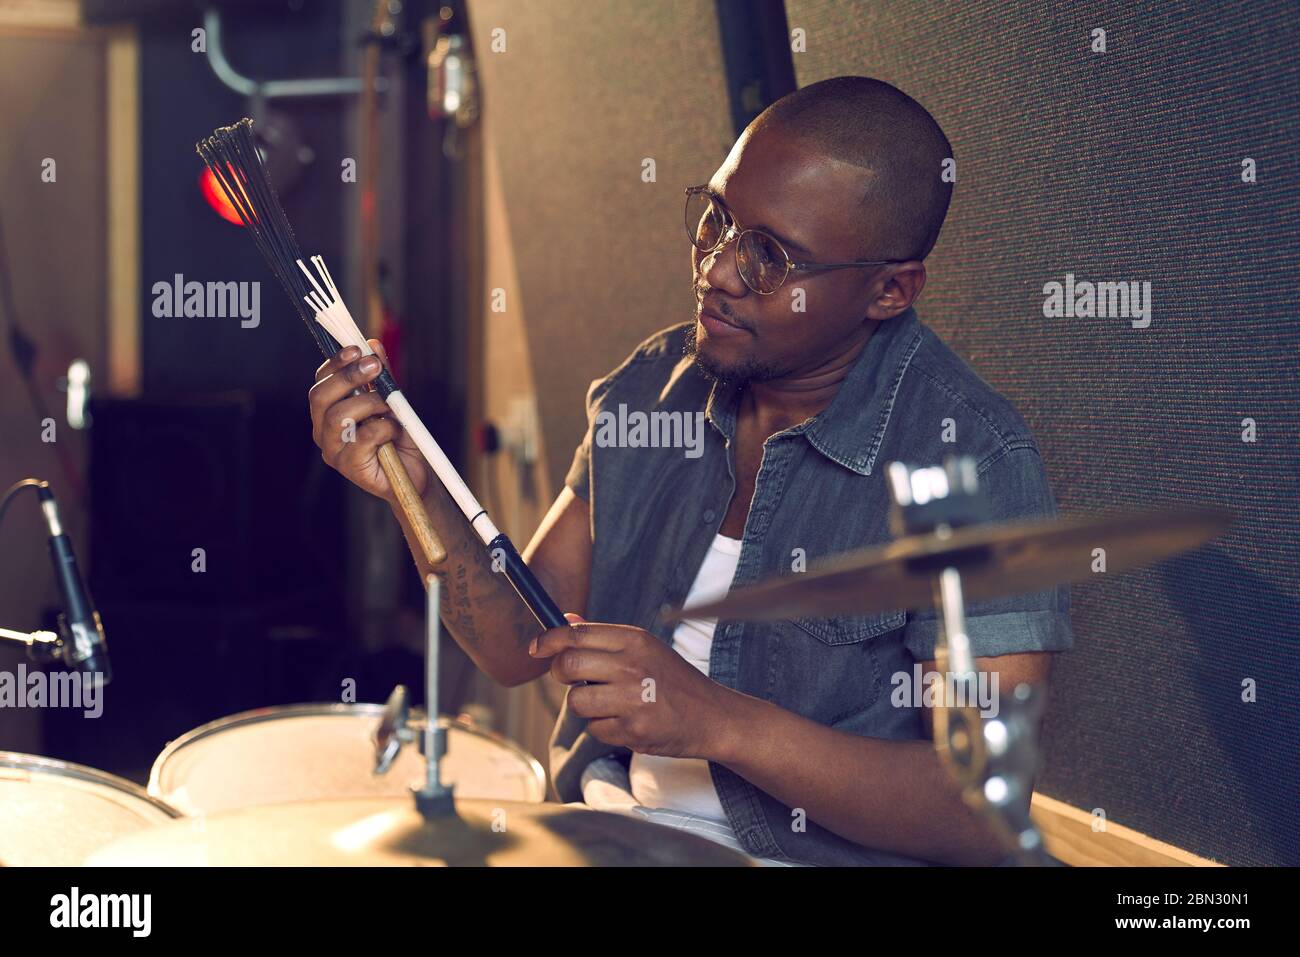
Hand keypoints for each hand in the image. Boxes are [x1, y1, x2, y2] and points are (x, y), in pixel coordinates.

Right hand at [308, 341, 431, 502]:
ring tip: (389, 406)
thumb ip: (382, 377)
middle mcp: (324, 431)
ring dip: (369, 403)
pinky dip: (383, 428)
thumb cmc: (399, 439)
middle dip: (347, 377)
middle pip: (320, 397)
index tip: (355, 348)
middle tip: (374, 367)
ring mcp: (334, 451)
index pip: (320, 382)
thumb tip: (372, 344)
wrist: (416, 475)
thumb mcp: (393, 402)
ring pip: (338, 417)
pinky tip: (394, 431)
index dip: (335, 363)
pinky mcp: (350, 467)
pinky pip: (362, 438)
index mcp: (329, 412)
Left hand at [530, 614, 736, 760]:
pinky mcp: (634, 730)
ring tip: (610, 702)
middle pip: (567, 666)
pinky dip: (603, 727)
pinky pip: (595, 729)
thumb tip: (565, 618)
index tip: (536, 647)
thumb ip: (603, 636)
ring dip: (585, 706)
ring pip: (576, 702)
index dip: (548, 640)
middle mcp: (633, 666)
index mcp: (635, 640)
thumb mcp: (645, 648)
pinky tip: (626, 721)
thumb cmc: (674, 680)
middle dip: (561, 674)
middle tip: (573, 679)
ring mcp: (633, 699)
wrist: (712, 716)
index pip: (577, 634)